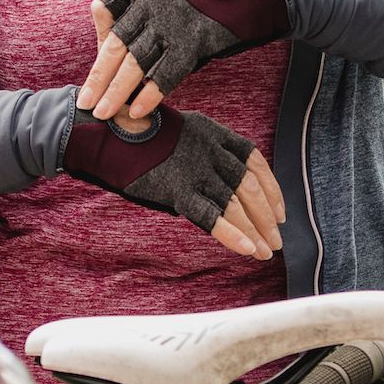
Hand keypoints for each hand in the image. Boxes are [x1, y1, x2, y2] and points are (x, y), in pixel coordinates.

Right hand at [62, 102, 285, 260]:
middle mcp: (209, 149)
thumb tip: (220, 186)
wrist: (102, 132)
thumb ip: (201, 156)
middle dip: (267, 217)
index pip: (254, 162)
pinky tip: (248, 250)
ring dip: (256, 231)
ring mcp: (194, 169)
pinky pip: (211, 216)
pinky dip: (233, 235)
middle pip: (249, 187)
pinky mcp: (176, 188)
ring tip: (266, 252)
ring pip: (236, 204)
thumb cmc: (134, 135)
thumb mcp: (177, 136)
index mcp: (213, 132)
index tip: (280, 211)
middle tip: (276, 240)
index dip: (272, 188)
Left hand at [78, 0, 293, 126]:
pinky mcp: (194, 39)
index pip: (106, 6)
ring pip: (136, 63)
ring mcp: (173, 19)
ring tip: (103, 113)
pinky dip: (150, 94)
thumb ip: (145, 4)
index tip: (99, 60)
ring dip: (117, 92)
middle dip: (99, 76)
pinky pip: (165, 73)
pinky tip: (137, 111)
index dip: (100, 37)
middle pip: (117, 43)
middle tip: (85, 101)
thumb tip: (115, 35)